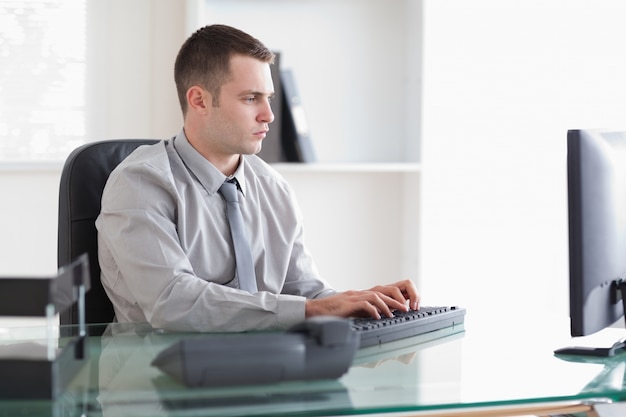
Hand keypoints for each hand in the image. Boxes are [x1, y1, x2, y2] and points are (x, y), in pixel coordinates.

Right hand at [305, 279, 419, 319]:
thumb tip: (374, 318)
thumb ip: (360, 312)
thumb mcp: (349, 312)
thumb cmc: (330, 313)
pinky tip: (377, 317)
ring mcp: (352, 297)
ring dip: (387, 305)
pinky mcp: (347, 304)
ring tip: (394, 314)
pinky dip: (373, 310)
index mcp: (358, 295)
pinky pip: (364, 304)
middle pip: (381, 292)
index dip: (392, 299)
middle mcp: (357, 293)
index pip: (380, 293)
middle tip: (405, 309)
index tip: (402, 306)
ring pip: (375, 296)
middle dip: (395, 300)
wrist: (314, 310)